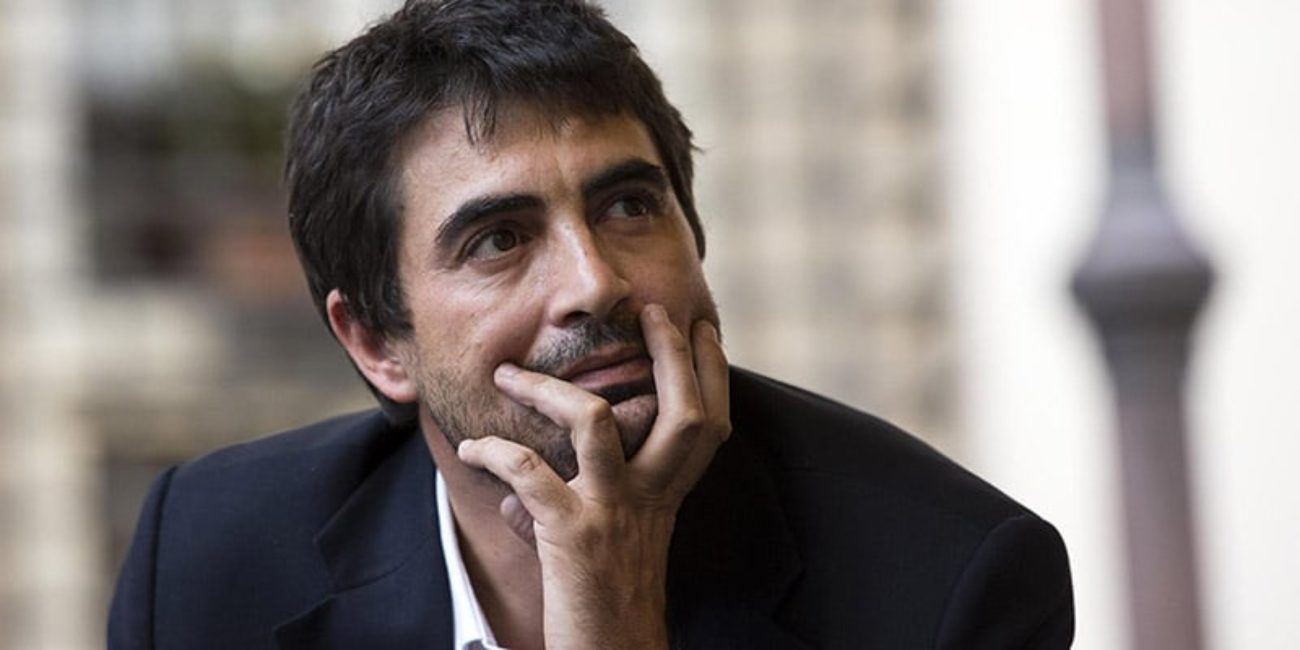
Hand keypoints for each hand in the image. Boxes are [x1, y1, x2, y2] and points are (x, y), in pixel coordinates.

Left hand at [457, 304, 730, 649]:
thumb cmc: (600, 608)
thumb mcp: (606, 548)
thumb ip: (573, 509)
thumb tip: (515, 493)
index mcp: (665, 499)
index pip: (711, 424)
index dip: (712, 372)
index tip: (701, 328)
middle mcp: (650, 500)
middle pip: (685, 412)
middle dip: (672, 354)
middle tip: (654, 311)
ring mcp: (613, 514)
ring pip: (599, 423)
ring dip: (550, 389)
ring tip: (510, 375)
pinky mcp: (572, 537)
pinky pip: (529, 474)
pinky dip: (493, 454)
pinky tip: (472, 450)